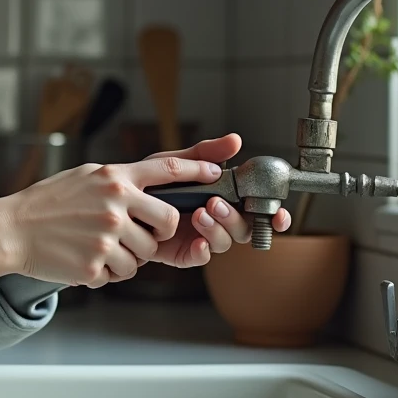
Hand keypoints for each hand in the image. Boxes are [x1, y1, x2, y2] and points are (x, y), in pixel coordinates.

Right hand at [0, 150, 226, 288]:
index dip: (197, 169)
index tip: (216, 171)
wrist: (12, 229)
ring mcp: (106, 235)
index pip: (167, 170)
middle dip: (158, 232)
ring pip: (145, 255)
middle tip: (136, 234)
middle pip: (167, 222)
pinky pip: (121, 274)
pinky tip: (84, 257)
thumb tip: (153, 183)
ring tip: (97, 245)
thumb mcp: (85, 177)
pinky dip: (107, 271)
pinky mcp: (95, 263)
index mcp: (113, 177)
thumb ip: (119, 179)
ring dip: (128, 256)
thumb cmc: (47, 203)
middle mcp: (115, 203)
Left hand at [140, 133, 290, 267]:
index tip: (279, 214)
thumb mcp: (175, 162)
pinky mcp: (184, 253)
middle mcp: (217, 220)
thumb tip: (235, 140)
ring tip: (199, 214)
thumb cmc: (150, 182)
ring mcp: (202, 237)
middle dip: (235, 217)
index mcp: (223, 197)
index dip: (275, 216)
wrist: (118, 202)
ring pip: (225, 242)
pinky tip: (196, 241)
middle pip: (245, 228)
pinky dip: (203, 251)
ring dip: (217, 229)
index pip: (259, 210)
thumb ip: (204, 154)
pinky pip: (201, 257)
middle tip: (215, 203)